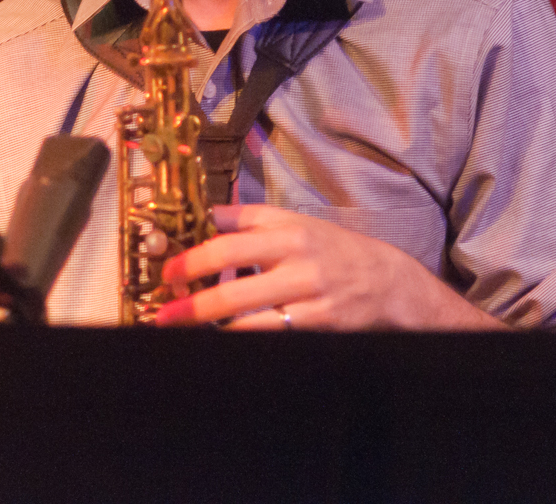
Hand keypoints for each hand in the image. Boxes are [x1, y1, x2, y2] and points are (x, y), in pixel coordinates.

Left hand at [154, 204, 502, 330]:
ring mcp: (311, 298)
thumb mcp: (296, 223)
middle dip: (194, 305)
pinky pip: (275, 336)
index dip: (194, 259)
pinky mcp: (322, 326)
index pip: (230, 242)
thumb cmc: (334, 249)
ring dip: (214, 328)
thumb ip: (251, 218)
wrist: (390, 283)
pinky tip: (224, 341)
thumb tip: (207, 213)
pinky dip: (246, 339)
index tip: (169, 271)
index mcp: (289, 233)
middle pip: (235, 287)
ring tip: (184, 332)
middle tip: (165, 313)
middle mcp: (299, 264)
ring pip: (252, 320)